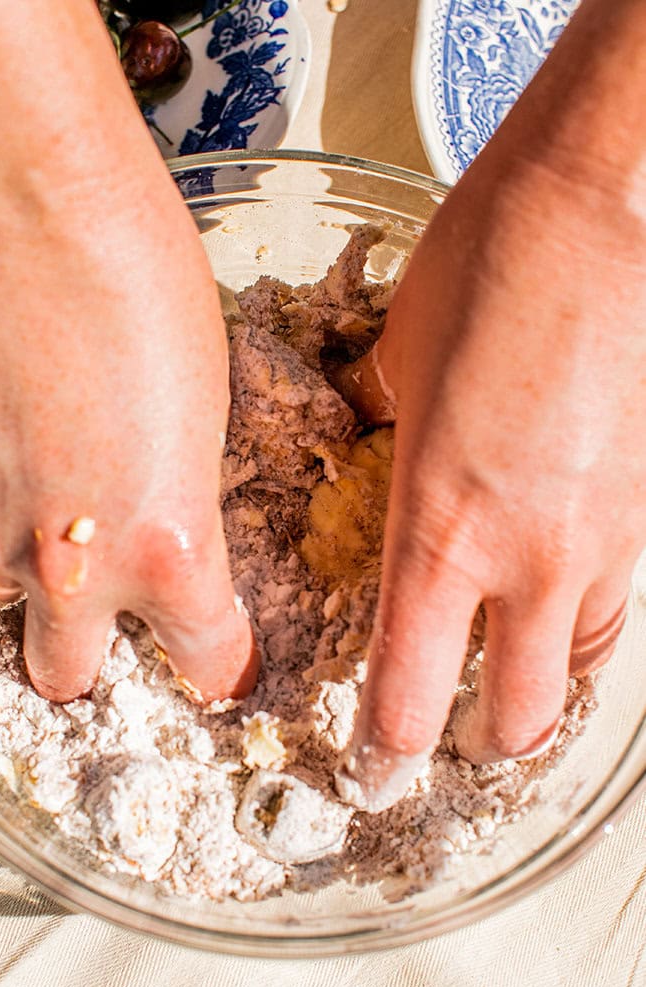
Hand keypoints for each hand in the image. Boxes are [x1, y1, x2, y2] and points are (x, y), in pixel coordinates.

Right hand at [0, 159, 257, 703]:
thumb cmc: (134, 281)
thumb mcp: (205, 407)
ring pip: (2, 599)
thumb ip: (179, 497)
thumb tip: (157, 514)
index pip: (208, 662)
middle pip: (67, 679)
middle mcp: (64, 569)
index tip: (221, 653)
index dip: (222, 662)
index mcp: (165, 550)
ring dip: (29, 571)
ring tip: (48, 481)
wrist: (16, 209)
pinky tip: (5, 426)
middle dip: (93, 659)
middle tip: (107, 601)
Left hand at [333, 146, 645, 810]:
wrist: (608, 205)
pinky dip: (590, 624)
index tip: (369, 778)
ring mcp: (609, 534)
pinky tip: (566, 610)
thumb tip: (370, 439)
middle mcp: (532, 556)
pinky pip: (622, 598)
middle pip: (514, 716)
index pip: (408, 689)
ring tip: (507, 695)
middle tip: (443, 747)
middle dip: (473, 746)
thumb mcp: (397, 364)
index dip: (384, 752)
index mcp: (441, 530)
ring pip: (584, 667)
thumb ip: (382, 432)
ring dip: (543, 694)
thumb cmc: (485, 271)